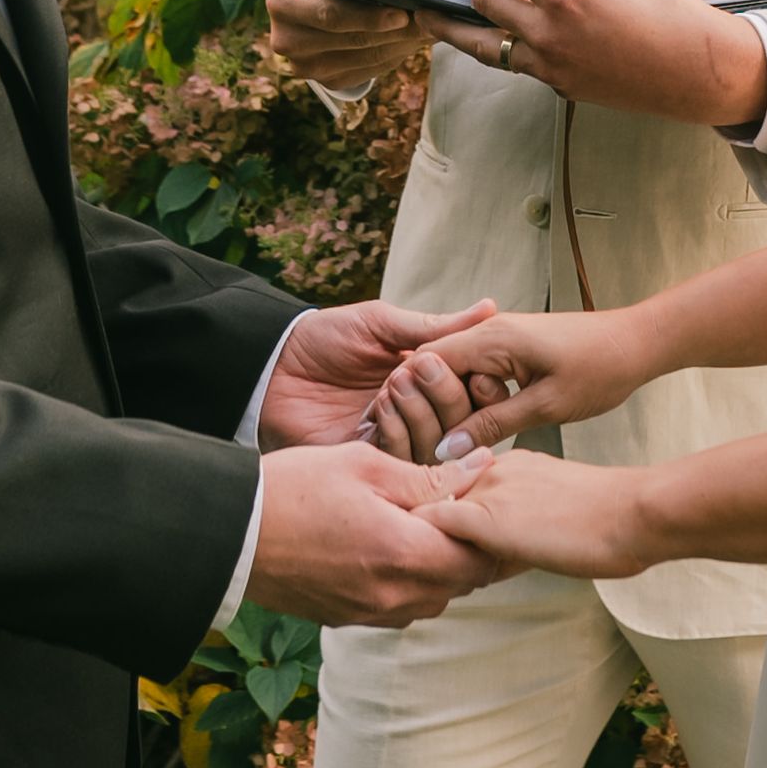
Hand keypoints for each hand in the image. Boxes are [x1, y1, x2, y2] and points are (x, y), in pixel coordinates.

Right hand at [242, 442, 495, 626]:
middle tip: (462, 508)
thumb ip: (428, 476)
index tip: (488, 501)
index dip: (492, 529)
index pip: (480, 558)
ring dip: (440, 567)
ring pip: (432, 598)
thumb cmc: (293, 489)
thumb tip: (482, 469)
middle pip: (461, 582)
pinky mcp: (346, 618)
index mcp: (404, 555)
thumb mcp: (364, 465)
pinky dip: (408, 581)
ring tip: (426, 525)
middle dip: (471, 548)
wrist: (228, 535)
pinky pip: (399, 607)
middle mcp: (393, 596)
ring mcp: (369, 614)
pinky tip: (391, 547)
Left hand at [258, 297, 501, 450]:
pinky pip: (402, 458)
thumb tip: (492, 308)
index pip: (477, 392)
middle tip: (415, 368)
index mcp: (430, 379)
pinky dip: (396, 432)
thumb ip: (436, 327)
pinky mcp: (369, 460)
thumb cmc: (326, 336)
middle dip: (447, 394)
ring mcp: (396, 438)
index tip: (472, 367)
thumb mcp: (382, 324)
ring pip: (438, 445)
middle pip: (464, 422)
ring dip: (420, 413)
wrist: (275, 364)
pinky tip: (376, 409)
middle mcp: (420, 412)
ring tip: (391, 385)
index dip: (481, 382)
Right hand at [264, 0, 429, 92]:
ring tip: (432, 27)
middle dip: (397, 32)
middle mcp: (287, 39)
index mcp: (284, 1)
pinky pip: (368, 72)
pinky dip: (394, 55)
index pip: (330, 15)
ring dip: (402, 45)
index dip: (368, 18)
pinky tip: (413, 38)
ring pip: (365, 60)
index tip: (403, 13)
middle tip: (434, 19)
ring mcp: (304, 64)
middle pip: (352, 41)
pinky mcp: (324, 79)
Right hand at [360, 303, 655, 463]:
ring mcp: (502, 340)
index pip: (427, 363)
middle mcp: (491, 332)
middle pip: (437, 370)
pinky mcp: (515, 351)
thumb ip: (493, 425)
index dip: (412, 400)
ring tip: (463, 441)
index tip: (410, 435)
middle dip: (434, 408)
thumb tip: (448, 448)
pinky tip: (487, 426)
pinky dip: (477, 400)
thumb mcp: (545, 405)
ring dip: (458, 406)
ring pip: (458, 375)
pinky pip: (480, 375)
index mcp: (492, 338)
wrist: (639, 344)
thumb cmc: (600, 369)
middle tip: (438, 446)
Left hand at [432, 446, 658, 583]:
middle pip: (439, 501)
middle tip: (429, 569)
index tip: (446, 549)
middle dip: (432, 535)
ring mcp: (485, 489)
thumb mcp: (557, 516)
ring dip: (427, 543)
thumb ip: (521, 531)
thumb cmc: (611, 524)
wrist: (632, 515)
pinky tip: (428, 574)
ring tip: (429, 578)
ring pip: (429, 512)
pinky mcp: (483, 516)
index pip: (461, 492)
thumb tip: (490, 565)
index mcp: (511, 466)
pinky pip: (432, 526)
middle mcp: (492, 469)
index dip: (449, 523)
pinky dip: (423, 549)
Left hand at [454, 0, 766, 130]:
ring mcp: (552, 66)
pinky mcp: (562, 86)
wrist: (699, 73)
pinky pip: (517, 63)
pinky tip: (497, 32)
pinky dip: (500, 45)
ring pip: (486, 45)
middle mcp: (550, 35)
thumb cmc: (673, 18)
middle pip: (483, 0)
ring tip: (432, 15)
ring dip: (456, 25)